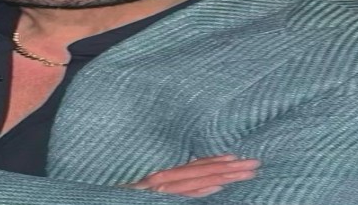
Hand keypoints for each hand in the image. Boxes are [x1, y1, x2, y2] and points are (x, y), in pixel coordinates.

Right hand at [126, 155, 258, 196]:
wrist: (102, 199)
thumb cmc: (125, 193)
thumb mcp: (146, 184)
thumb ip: (168, 178)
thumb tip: (195, 176)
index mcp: (162, 173)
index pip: (195, 165)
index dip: (217, 160)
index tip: (238, 157)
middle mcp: (161, 178)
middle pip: (201, 170)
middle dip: (229, 167)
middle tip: (255, 164)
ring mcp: (159, 190)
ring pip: (196, 180)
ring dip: (222, 175)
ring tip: (245, 173)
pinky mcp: (155, 199)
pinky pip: (182, 195)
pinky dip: (200, 190)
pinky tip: (218, 187)